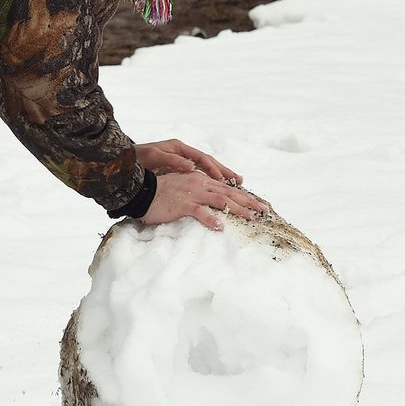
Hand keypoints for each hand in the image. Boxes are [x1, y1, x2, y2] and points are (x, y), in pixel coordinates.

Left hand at [135, 139, 243, 184]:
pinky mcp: (176, 170)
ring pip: (204, 169)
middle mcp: (182, 153)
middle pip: (208, 162)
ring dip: (219, 177)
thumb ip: (172, 160)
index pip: (202, 158)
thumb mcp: (153, 156)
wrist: (123, 162)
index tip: (224, 180)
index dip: (214, 169)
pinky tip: (215, 190)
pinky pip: (197, 175)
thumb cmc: (136, 157)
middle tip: (239, 181)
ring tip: (234, 185)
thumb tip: (191, 166)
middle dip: (224, 172)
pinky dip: (207, 181)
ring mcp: (180, 161)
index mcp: (179, 148)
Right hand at [139, 171, 269, 228]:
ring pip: (222, 200)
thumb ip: (195, 191)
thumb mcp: (181, 186)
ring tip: (251, 217)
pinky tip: (220, 227)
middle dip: (249, 201)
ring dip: (238, 209)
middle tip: (264, 210)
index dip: (243, 195)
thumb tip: (208, 203)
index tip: (256, 203)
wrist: (140, 189)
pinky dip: (211, 219)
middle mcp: (200, 183)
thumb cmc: (158, 191)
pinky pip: (200, 212)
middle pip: (230, 192)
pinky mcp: (183, 204)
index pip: (226, 187)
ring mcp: (192, 193)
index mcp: (200, 179)